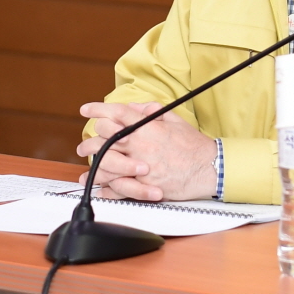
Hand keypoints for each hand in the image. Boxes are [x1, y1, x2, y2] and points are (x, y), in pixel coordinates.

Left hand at [76, 101, 217, 202]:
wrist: (209, 169)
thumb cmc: (194, 147)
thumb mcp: (175, 121)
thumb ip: (154, 112)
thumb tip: (138, 107)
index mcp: (147, 127)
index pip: (116, 113)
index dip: (97, 109)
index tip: (86, 109)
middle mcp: (140, 145)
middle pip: (105, 135)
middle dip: (90, 137)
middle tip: (84, 144)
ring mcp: (139, 166)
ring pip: (105, 162)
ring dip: (93, 163)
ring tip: (87, 167)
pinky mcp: (143, 185)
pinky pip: (117, 187)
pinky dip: (105, 187)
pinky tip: (99, 186)